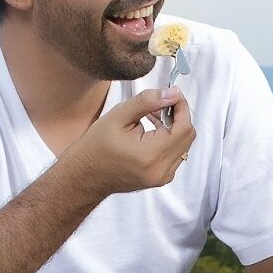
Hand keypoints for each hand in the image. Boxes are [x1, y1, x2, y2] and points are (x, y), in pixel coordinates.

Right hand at [62, 88, 196, 198]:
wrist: (85, 176)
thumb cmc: (96, 147)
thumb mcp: (119, 116)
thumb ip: (148, 102)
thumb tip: (173, 93)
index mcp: (150, 155)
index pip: (184, 127)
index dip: (182, 107)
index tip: (173, 94)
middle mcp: (161, 170)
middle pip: (188, 136)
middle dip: (178, 116)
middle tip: (160, 104)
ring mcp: (162, 177)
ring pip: (184, 145)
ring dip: (174, 127)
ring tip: (151, 117)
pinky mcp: (161, 178)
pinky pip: (176, 154)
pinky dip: (169, 139)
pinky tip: (151, 131)